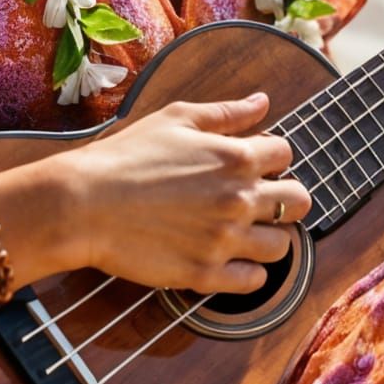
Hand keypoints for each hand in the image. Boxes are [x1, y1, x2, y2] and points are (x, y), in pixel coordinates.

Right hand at [61, 91, 312, 294]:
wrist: (84, 203)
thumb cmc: (127, 155)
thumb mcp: (177, 119)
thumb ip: (226, 112)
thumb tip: (263, 101)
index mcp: (235, 157)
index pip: (285, 154)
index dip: (271, 156)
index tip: (253, 163)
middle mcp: (239, 199)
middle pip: (299, 201)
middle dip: (285, 196)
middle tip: (261, 200)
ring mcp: (225, 240)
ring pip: (282, 245)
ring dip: (269, 236)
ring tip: (244, 231)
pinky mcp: (206, 274)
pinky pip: (254, 281)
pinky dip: (249, 272)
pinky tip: (229, 259)